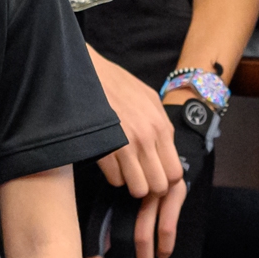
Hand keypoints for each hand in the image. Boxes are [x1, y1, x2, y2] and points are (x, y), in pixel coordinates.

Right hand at [85, 50, 181, 257]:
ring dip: (129, 185)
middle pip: (160, 186)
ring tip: (120, 172)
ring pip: (139, 188)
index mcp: (161, 125)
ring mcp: (129, 142)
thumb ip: (157, 124)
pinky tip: (106, 163)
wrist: (83, 68)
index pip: (175, 173)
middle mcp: (149, 135)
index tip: (150, 177)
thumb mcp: (144, 98)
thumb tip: (164, 148)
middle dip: (148, 187)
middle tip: (134, 178)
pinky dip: (112, 177)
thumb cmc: (112, 84)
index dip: (163, 180)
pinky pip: (117, 180)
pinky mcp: (108, 146)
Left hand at [99, 174, 190, 257]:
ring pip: (144, 231)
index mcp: (110, 189)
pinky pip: (168, 223)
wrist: (157, 139)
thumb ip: (104, 219)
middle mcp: (131, 188)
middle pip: (122, 233)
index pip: (99, 226)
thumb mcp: (113, 191)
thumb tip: (92, 257)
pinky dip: (165, 242)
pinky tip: (163, 255)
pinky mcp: (175, 189)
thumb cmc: (133, 170)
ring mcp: (154, 188)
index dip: (95, 253)